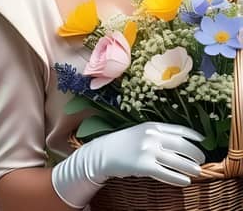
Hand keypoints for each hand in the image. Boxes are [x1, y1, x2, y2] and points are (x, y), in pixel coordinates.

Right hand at [87, 121, 204, 185]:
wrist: (104, 152)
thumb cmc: (124, 142)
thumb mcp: (141, 131)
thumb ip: (157, 133)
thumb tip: (179, 141)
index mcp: (152, 125)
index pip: (179, 129)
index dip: (193, 136)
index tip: (203, 141)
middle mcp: (152, 136)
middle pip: (181, 144)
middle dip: (195, 153)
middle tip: (202, 159)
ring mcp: (148, 150)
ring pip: (176, 160)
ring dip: (190, 167)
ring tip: (198, 171)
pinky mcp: (144, 166)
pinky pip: (166, 173)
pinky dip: (178, 178)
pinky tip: (185, 181)